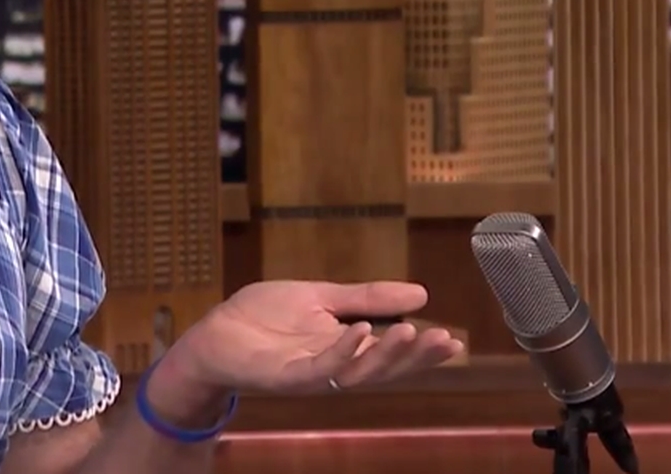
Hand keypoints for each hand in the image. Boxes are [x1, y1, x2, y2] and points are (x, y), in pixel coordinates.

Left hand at [167, 280, 465, 397]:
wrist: (214, 331)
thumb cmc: (263, 316)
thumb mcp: (320, 297)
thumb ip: (366, 298)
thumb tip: (421, 294)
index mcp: (346, 348)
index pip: (392, 354)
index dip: (423, 352)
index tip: (455, 341)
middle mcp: (335, 366)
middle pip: (384, 368)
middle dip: (416, 357)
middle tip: (444, 340)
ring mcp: (312, 374)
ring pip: (359, 373)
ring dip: (386, 355)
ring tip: (411, 333)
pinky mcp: (286, 376)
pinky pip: (320, 369)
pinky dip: (342, 351)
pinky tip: (360, 331)